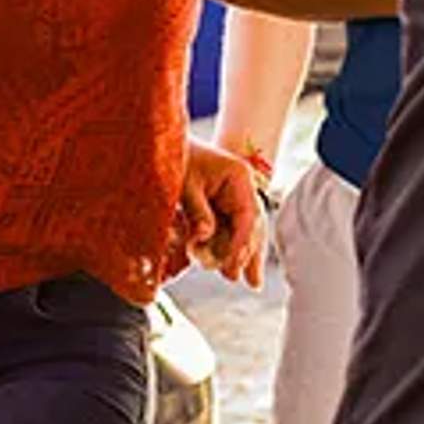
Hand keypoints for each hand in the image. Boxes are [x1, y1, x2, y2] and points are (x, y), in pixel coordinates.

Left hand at [173, 141, 269, 287]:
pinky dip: (233, 247)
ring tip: (252, 281)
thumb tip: (205, 237)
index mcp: (239, 177)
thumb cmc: (178, 158)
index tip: (232, 267)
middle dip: (250, 254)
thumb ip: (197, 211)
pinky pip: (233, 229)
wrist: (169, 142)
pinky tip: (237, 267)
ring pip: (247, 231)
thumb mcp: (185, 184)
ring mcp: (236, 196)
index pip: (247, 216)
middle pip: (254, 226)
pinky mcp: (224, 204)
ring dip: (246, 255)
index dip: (241, 244)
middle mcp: (243, 187)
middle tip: (248, 281)